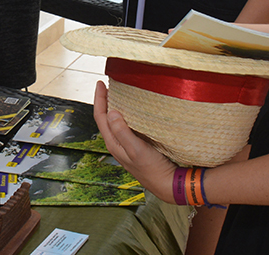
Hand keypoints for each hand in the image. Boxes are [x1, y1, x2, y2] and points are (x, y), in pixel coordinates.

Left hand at [93, 81, 176, 201]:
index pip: (100, 117)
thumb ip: (123, 132)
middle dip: (104, 101)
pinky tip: (132, 110)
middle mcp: (117, 144)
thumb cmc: (153, 169)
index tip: (100, 84)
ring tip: (118, 93)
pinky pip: (126, 126)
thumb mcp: (137, 150)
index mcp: (114, 144)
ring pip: (115, 122)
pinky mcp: (136, 145)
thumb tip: (111, 112)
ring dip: (114, 107)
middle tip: (108, 85)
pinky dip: (126, 115)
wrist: (168, 184)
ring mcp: (126, 145)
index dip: (99, 99)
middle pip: (105, 118)